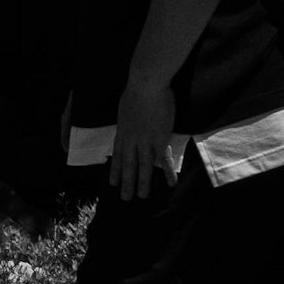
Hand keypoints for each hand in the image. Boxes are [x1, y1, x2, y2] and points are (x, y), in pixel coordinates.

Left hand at [111, 75, 181, 201]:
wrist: (146, 85)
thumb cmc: (136, 91)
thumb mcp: (125, 108)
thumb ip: (127, 119)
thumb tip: (128, 122)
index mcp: (122, 131)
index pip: (117, 155)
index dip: (115, 170)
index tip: (112, 182)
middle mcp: (131, 140)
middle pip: (127, 165)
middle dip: (126, 182)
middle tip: (125, 198)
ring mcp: (145, 141)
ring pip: (143, 167)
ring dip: (143, 182)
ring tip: (142, 196)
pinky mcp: (160, 139)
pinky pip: (164, 160)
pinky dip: (167, 172)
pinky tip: (170, 184)